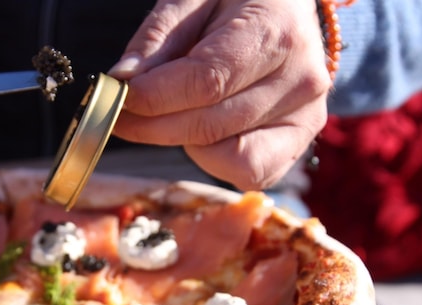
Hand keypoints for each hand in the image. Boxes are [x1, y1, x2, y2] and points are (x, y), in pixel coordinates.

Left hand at [109, 0, 330, 189]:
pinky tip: (200, 128)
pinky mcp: (298, 142)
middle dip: (151, 125)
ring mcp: (305, 116)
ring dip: (178, 139)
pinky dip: (211, 157)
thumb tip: (124, 80)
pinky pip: (246, 172)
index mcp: (276, 30)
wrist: (289, 8)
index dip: (153, 97)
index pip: (205, 81)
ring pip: (223, 153)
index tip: (116, 97)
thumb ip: (158, 35)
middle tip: (117, 115)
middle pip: (208, 124)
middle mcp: (300, 79)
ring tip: (168, 110)